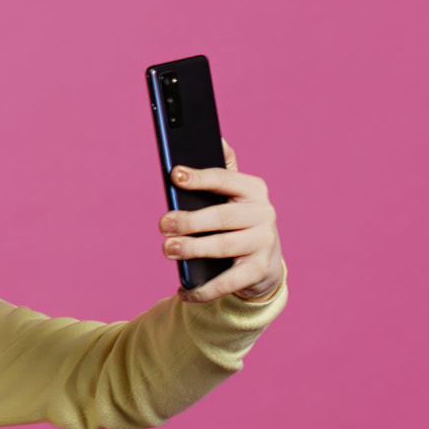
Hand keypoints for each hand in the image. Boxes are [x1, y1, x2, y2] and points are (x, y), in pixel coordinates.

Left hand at [161, 140, 284, 302]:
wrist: (263, 263)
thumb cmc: (236, 221)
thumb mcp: (232, 195)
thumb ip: (223, 171)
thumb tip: (216, 138)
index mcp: (253, 189)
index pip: (225, 179)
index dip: (200, 177)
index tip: (175, 175)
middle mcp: (263, 214)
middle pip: (221, 217)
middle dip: (189, 220)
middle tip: (163, 224)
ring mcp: (264, 243)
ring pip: (222, 247)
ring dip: (192, 249)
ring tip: (168, 249)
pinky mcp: (260, 270)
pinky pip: (228, 282)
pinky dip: (203, 289)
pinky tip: (183, 290)